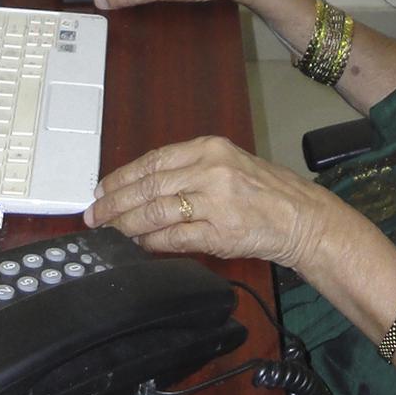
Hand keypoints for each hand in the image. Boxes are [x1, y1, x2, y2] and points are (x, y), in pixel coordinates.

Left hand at [84, 135, 325, 268]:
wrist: (301, 217)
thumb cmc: (263, 192)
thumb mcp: (227, 165)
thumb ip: (188, 171)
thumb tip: (141, 188)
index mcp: (209, 148)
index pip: (152, 161)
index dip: (121, 177)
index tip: (100, 189)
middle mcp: (210, 170)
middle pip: (148, 186)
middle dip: (114, 203)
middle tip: (94, 216)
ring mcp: (215, 202)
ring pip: (155, 212)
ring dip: (127, 225)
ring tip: (110, 232)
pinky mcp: (219, 233)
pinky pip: (174, 238)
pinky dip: (152, 243)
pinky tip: (139, 246)